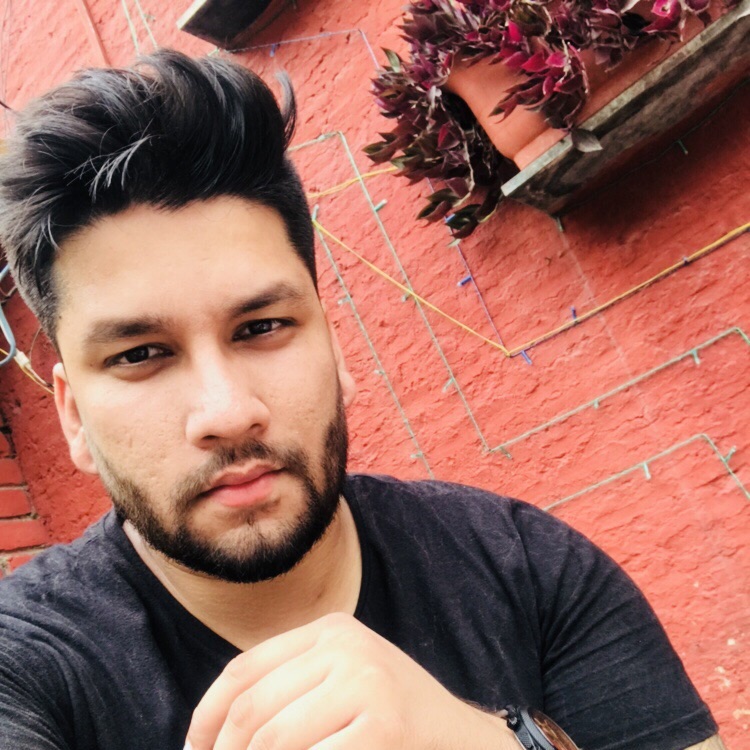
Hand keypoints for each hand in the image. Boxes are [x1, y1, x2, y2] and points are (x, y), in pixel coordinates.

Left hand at [184, 612, 516, 749]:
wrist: (462, 741)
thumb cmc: (389, 717)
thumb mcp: (338, 682)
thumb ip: (288, 689)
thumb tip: (209, 732)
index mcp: (330, 628)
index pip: (243, 670)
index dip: (205, 717)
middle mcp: (345, 645)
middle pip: (252, 709)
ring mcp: (367, 680)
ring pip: (273, 740)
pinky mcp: (384, 722)